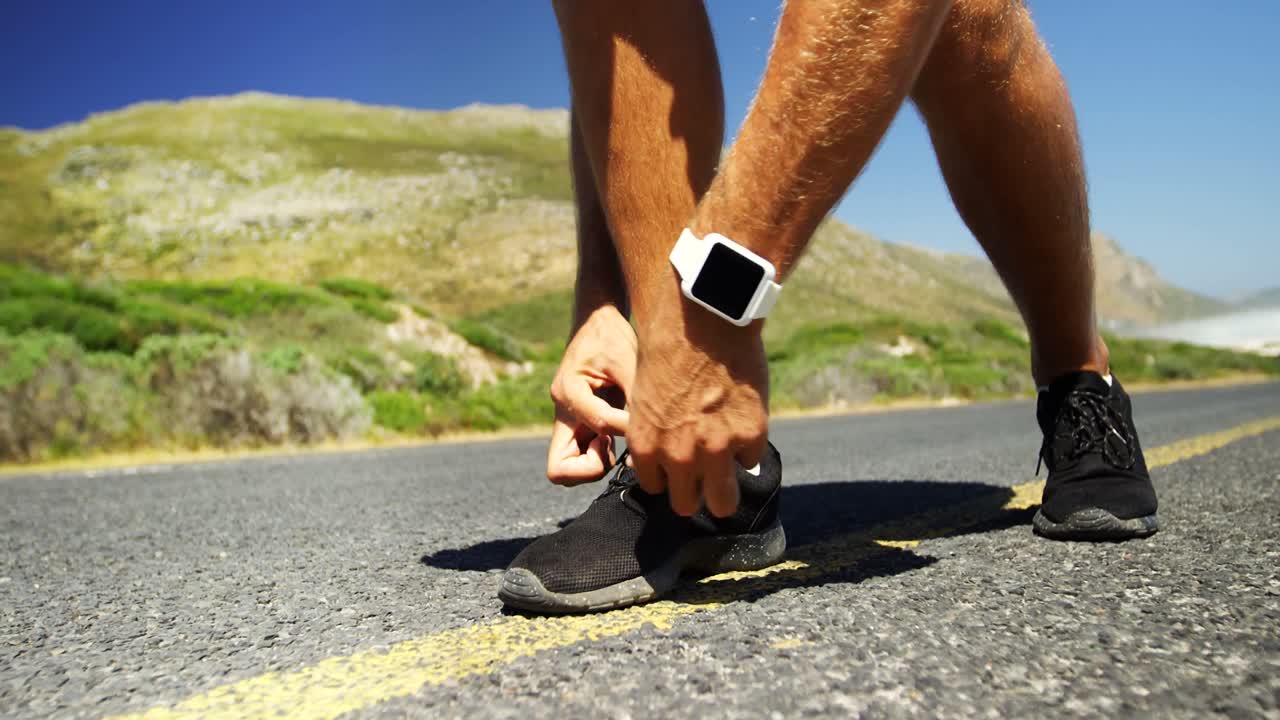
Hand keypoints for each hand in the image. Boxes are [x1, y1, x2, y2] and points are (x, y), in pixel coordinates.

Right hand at [546, 305, 636, 484]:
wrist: (596, 322)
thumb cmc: (612, 336)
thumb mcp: (629, 360)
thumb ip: (638, 398)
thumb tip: (653, 435)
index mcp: (569, 390)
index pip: (598, 424)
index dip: (627, 427)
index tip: (643, 422)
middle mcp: (562, 411)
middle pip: (559, 470)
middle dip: (591, 469)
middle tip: (613, 446)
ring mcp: (568, 421)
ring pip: (568, 469)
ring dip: (597, 463)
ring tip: (619, 436)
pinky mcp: (578, 425)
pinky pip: (583, 456)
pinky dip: (601, 456)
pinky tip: (619, 432)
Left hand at [626, 300, 768, 517]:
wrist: (701, 322)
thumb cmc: (668, 351)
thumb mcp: (646, 399)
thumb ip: (657, 435)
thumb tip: (669, 460)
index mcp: (646, 446)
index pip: (656, 487)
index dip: (669, 476)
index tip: (678, 465)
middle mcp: (679, 455)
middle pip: (687, 504)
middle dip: (695, 493)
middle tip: (705, 477)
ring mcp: (717, 449)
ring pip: (724, 501)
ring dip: (724, 490)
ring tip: (728, 472)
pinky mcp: (750, 435)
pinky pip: (751, 460)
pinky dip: (748, 446)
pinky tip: (742, 421)